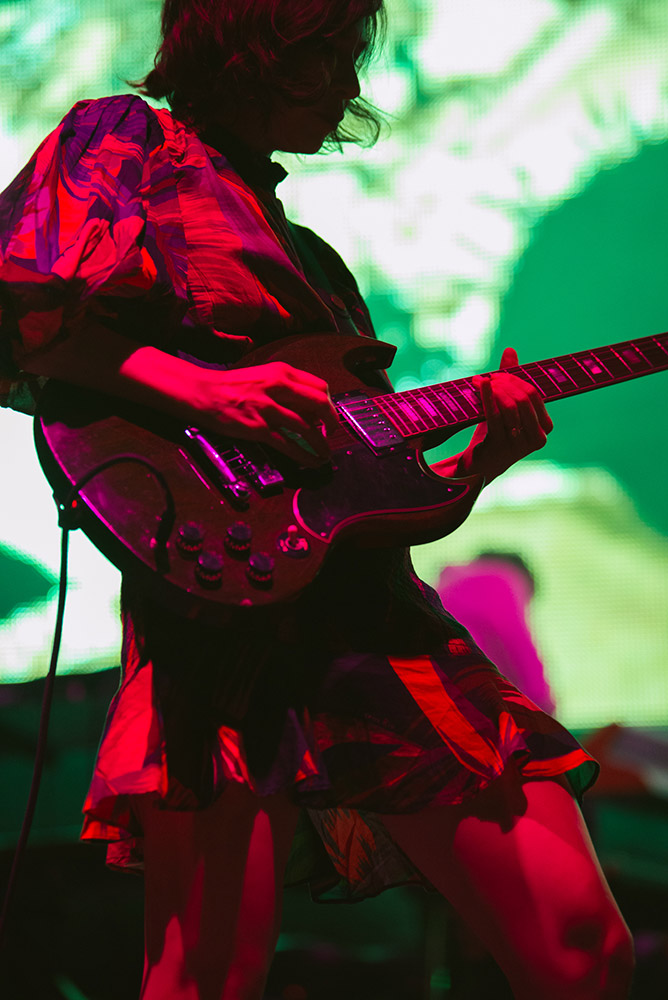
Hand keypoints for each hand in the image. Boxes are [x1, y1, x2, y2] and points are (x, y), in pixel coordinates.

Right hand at [192, 361, 338, 464]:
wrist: (203, 392)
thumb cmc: (232, 386)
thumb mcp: (263, 377)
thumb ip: (286, 389)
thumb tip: (309, 409)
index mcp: (281, 372)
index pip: (319, 386)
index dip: (329, 403)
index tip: (330, 415)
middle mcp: (277, 387)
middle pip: (319, 403)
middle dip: (333, 421)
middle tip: (334, 433)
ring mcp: (268, 408)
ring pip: (306, 427)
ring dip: (321, 443)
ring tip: (326, 453)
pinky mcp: (258, 428)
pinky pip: (288, 444)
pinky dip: (304, 455)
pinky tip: (312, 461)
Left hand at [459, 347, 552, 483]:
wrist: (478, 465)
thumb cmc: (494, 433)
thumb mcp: (504, 406)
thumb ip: (510, 380)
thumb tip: (510, 350)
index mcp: (544, 427)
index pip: (534, 394)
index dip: (515, 380)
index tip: (497, 375)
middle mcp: (537, 438)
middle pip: (524, 399)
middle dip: (505, 383)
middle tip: (487, 378)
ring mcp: (520, 444)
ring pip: (510, 407)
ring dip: (495, 390)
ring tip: (481, 383)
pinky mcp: (501, 447)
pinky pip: (494, 416)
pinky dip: (487, 397)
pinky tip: (480, 385)